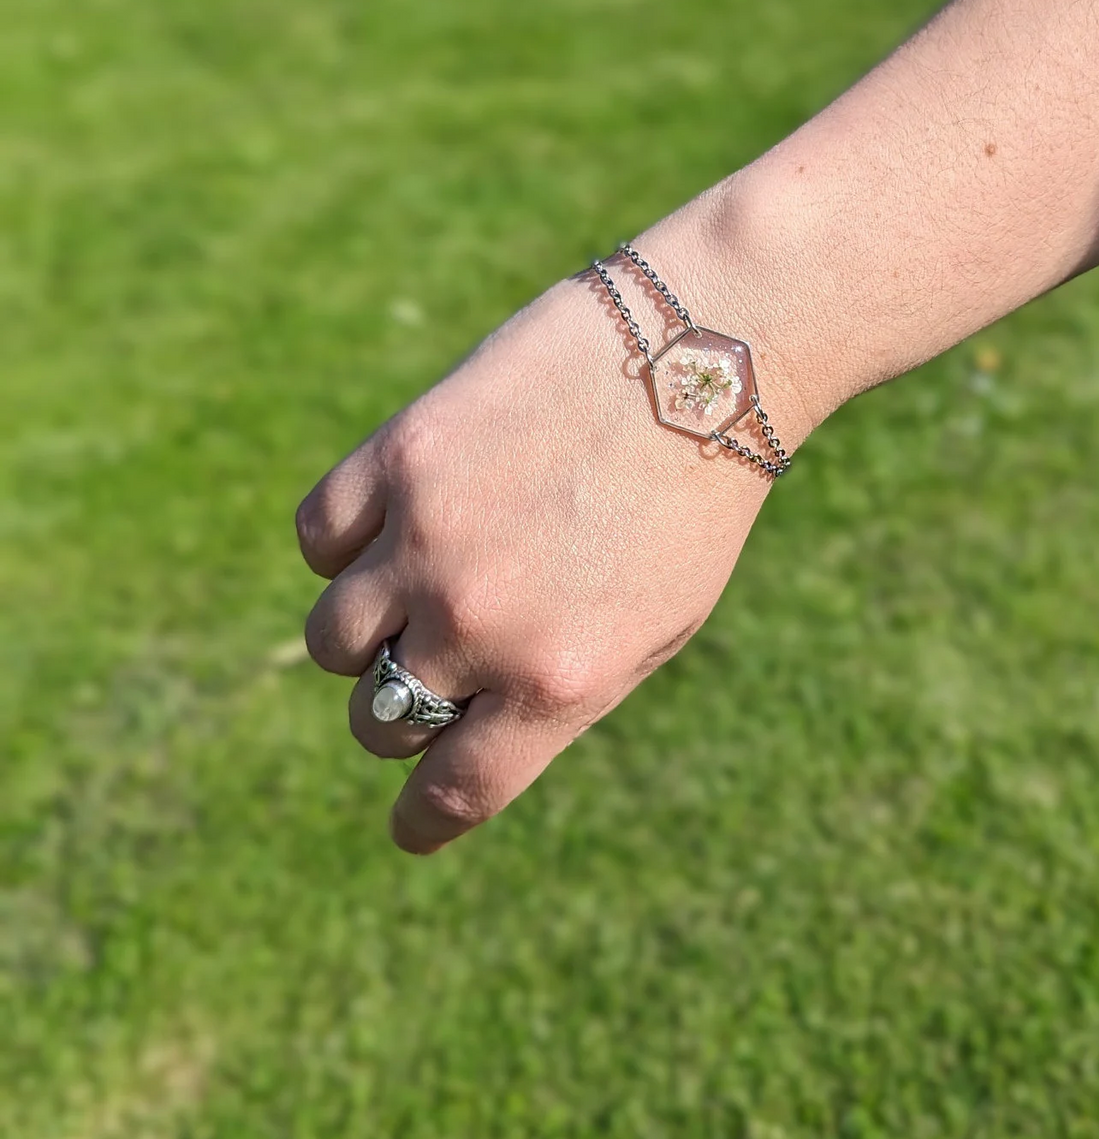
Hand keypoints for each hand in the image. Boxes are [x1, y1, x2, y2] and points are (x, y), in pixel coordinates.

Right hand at [296, 234, 805, 852]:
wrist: (702, 356)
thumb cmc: (695, 502)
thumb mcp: (657, 625)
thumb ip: (559, 689)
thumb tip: (463, 727)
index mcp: (561, 681)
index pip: (453, 792)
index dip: (422, 819)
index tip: (412, 820)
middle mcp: (483, 623)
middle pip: (379, 719)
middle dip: (403, 711)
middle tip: (438, 667)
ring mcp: (431, 538)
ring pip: (332, 638)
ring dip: (367, 632)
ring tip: (417, 587)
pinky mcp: (400, 455)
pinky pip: (319, 538)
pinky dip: (345, 545)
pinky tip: (395, 523)